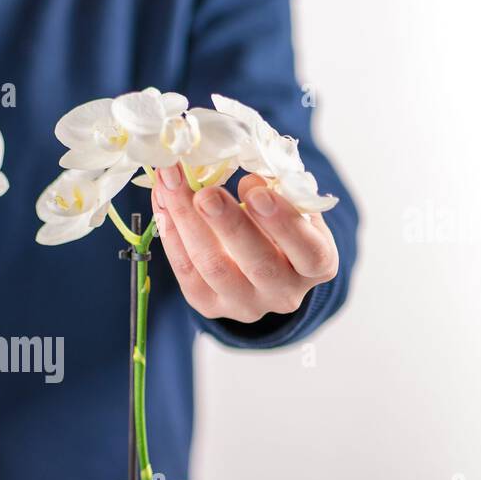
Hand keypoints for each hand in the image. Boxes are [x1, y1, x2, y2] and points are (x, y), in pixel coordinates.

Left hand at [151, 167, 337, 323]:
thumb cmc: (280, 222)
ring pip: (214, 268)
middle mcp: (284, 293)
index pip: (309, 251)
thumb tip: (245, 173)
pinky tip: (163, 205)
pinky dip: (172, 236)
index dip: (284, 222)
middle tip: (205, 193)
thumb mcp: (292, 203)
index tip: (256, 190)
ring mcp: (246, 305)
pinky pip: (187, 273)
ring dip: (188, 222)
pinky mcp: (210, 306)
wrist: (260, 264)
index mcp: (317, 265)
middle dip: (228, 224)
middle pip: (258, 264)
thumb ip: (278, 189)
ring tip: (171, 184)